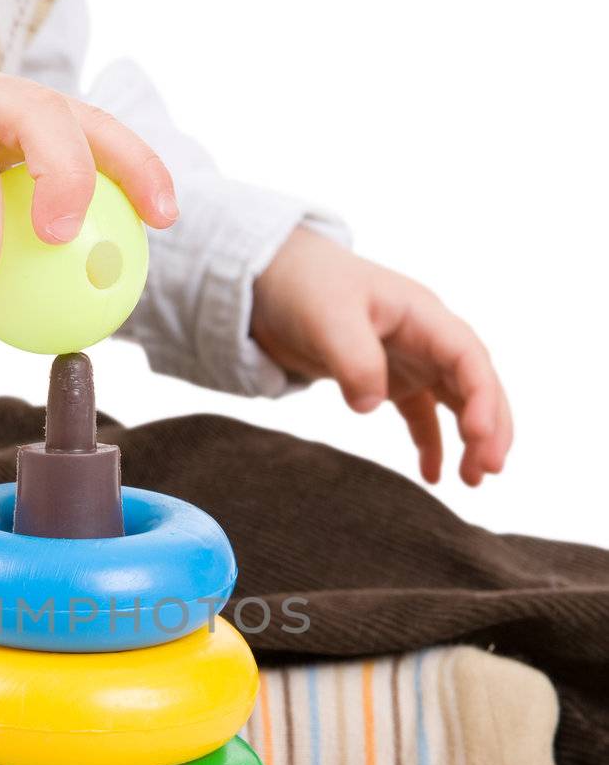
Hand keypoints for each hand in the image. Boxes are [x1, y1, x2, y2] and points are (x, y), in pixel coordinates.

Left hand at [252, 227, 512, 484]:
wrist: (273, 282)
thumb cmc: (305, 286)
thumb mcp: (326, 317)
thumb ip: (352, 359)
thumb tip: (369, 407)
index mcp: (421, 314)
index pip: (467, 356)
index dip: (481, 394)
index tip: (477, 435)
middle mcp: (425, 337)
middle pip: (474, 382)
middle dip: (490, 424)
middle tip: (491, 470)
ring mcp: (411, 359)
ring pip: (456, 402)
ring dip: (470, 439)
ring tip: (472, 482)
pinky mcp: (388, 379)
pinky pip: (421, 415)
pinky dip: (431, 444)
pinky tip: (433, 476)